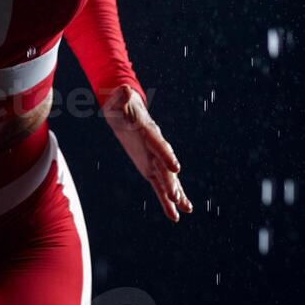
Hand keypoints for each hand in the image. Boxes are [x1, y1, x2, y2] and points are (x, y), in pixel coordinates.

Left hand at [102, 85, 193, 221]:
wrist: (124, 110)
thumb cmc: (119, 104)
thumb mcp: (117, 101)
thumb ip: (121, 98)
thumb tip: (124, 89)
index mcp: (148, 132)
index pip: (159, 145)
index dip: (167, 156)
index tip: (176, 168)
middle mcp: (155, 148)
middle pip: (165, 167)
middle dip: (171, 182)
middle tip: (176, 197)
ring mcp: (154, 159)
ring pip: (166, 180)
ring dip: (175, 194)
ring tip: (187, 209)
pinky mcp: (150, 168)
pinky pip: (158, 186)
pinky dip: (166, 201)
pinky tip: (175, 215)